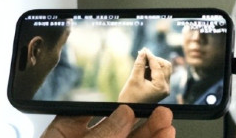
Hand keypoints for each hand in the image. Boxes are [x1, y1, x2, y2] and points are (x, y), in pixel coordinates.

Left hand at [41, 105, 173, 137]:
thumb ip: (100, 135)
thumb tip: (124, 114)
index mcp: (67, 135)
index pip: (90, 116)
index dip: (113, 108)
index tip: (132, 101)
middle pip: (119, 134)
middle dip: (143, 124)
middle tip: (162, 111)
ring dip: (152, 136)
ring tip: (168, 125)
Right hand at [118, 48, 171, 103]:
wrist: (130, 112)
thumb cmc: (131, 97)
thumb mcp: (134, 79)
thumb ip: (140, 64)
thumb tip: (143, 52)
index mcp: (161, 86)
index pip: (157, 65)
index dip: (150, 56)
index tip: (143, 50)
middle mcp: (166, 87)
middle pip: (165, 65)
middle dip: (154, 59)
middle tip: (142, 57)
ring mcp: (164, 88)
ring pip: (164, 68)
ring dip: (154, 64)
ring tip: (141, 64)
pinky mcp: (161, 88)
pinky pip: (160, 74)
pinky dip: (153, 69)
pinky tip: (143, 70)